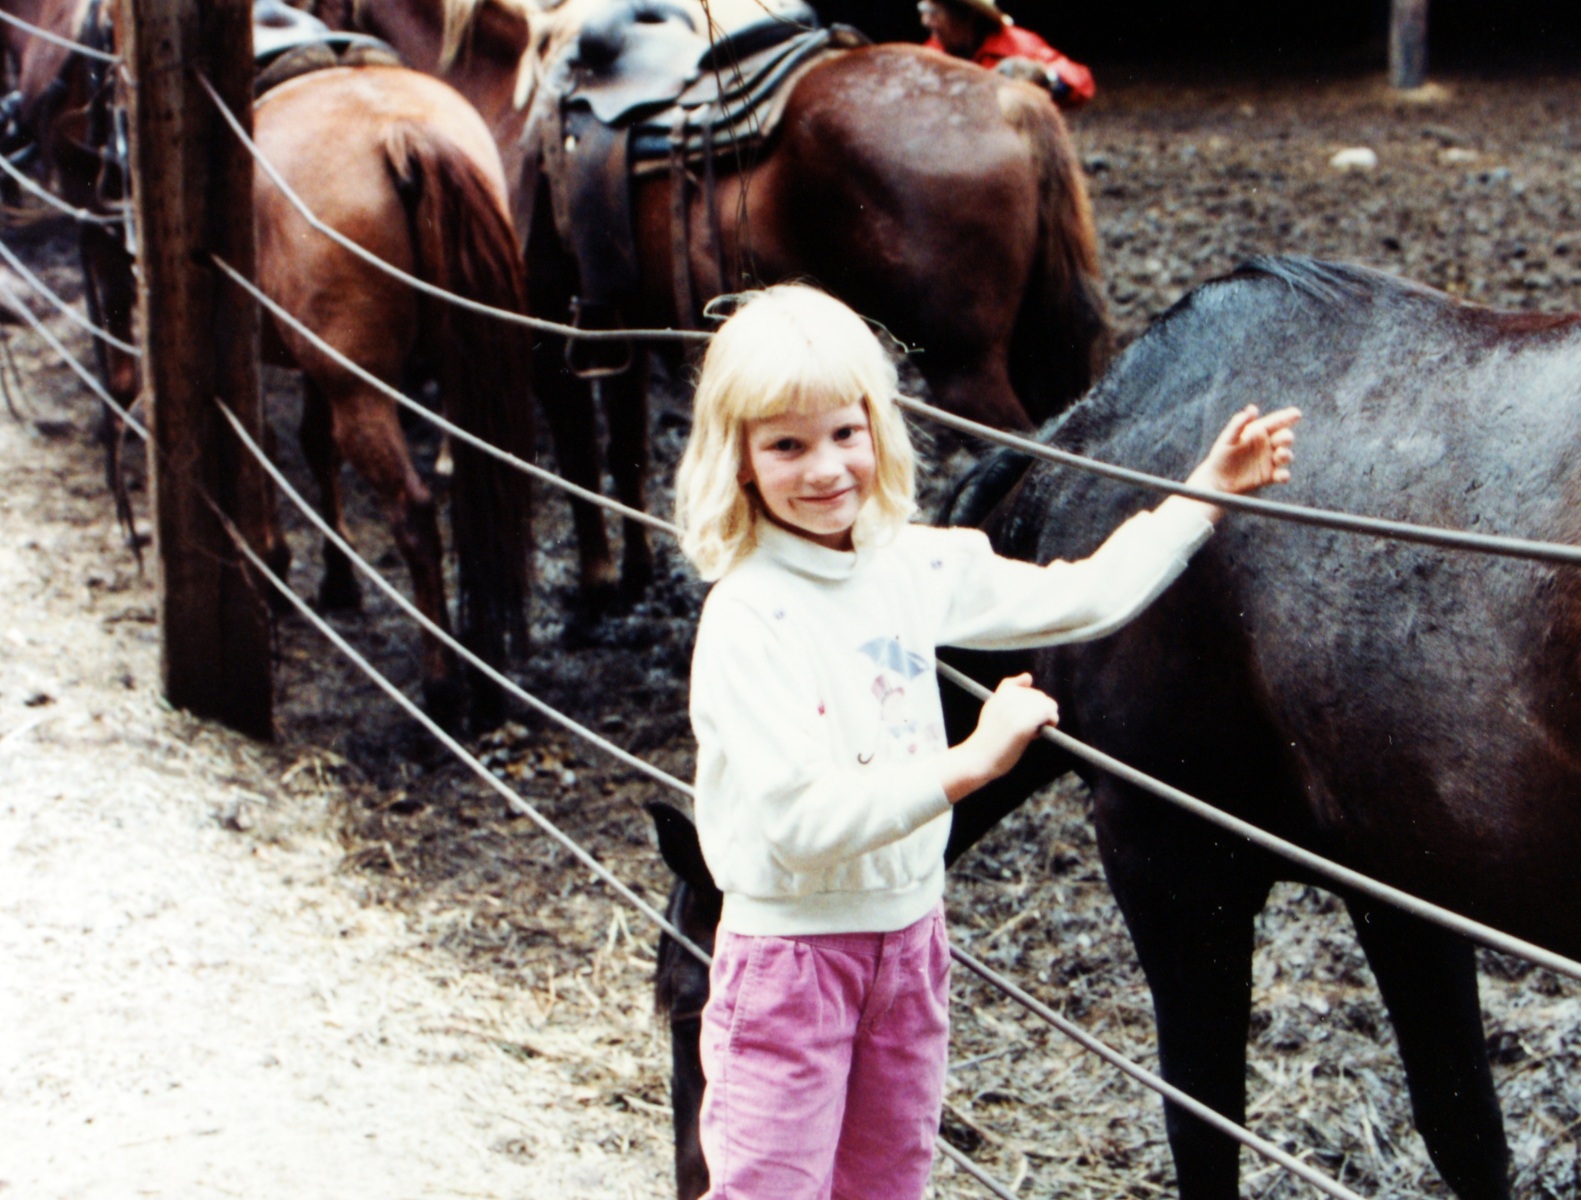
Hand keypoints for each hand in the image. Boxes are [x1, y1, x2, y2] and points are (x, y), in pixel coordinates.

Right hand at [942, 673, 1059, 803]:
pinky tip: (1036, 734)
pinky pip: (1050, 715)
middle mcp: (1010, 696)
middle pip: (1040, 696)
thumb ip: (1010, 689)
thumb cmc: (989, 737)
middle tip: (1022, 729)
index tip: (1015, 717)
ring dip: (1044, 719)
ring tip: (1028, 733)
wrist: (978, 759)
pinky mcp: (1024, 723)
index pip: (1027, 684)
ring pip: (1049, 704)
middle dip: (1037, 712)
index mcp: (1003, 692)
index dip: (1027, 704)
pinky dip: (1049, 724)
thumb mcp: (994, 707)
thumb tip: (1028, 676)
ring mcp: (1017, 709)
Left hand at [1185, 404, 1300, 498]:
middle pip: (1284, 437)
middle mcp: (1267, 444)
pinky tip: (1282, 476)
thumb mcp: (1228, 438)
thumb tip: (1253, 408)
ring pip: (1285, 455)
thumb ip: (1239, 423)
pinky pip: (1281, 475)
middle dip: (1286, 437)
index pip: (1275, 422)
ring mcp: (1270, 460)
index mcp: (1258, 431)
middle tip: (1285, 438)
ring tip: (1279, 454)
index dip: (1286, 417)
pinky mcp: (1270, 476)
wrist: (1217, 480)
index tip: (1296, 414)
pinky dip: (1284, 476)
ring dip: (1286, 454)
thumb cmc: (1221, 455)